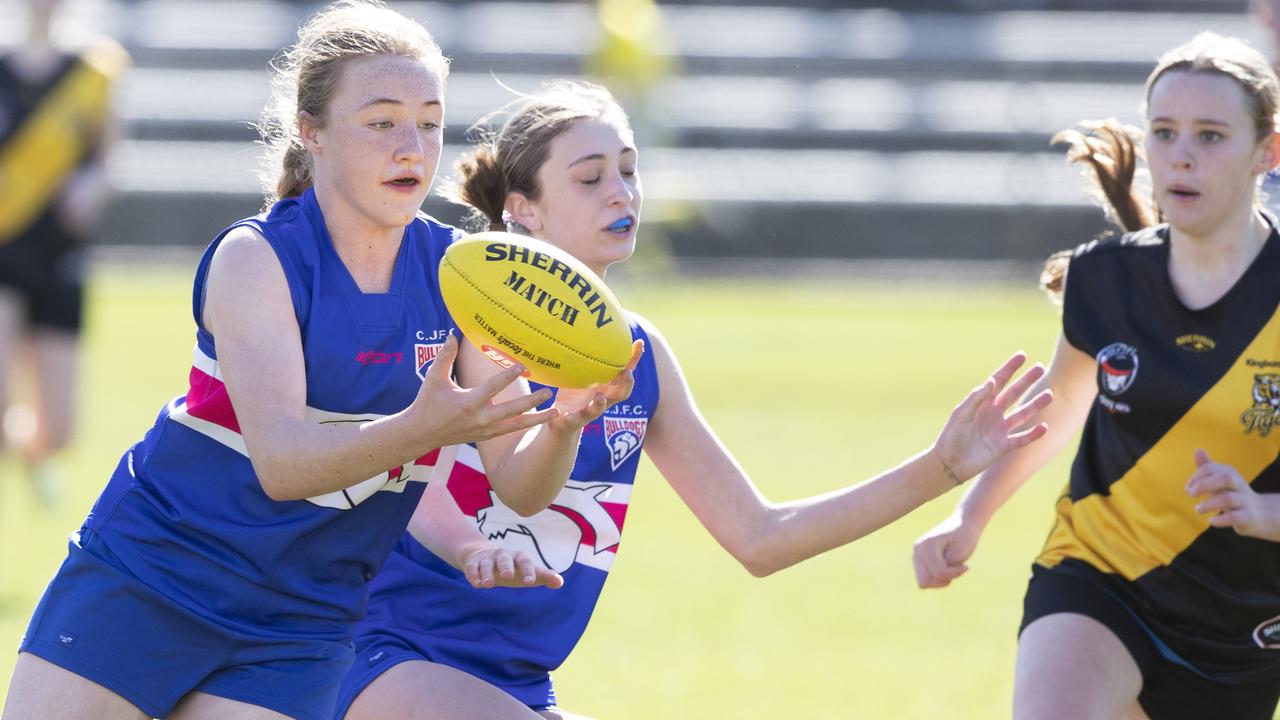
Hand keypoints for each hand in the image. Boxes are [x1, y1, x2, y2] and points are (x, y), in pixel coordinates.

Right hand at [410, 334, 560, 446]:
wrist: (421, 433)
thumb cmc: (427, 403)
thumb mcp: (434, 379)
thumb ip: (445, 357)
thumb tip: (451, 334)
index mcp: (468, 403)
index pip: (493, 387)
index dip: (508, 375)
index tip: (523, 366)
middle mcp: (480, 418)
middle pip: (512, 410)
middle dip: (532, 402)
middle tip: (549, 392)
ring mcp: (484, 430)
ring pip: (516, 425)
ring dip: (537, 419)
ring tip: (556, 413)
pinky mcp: (486, 436)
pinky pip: (510, 430)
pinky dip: (526, 425)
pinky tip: (540, 420)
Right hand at [463, 545, 563, 589]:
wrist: (485, 556)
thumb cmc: (513, 567)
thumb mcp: (528, 572)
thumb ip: (544, 576)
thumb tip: (560, 582)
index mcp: (519, 557)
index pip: (525, 562)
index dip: (528, 571)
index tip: (530, 581)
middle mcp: (503, 555)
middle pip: (505, 559)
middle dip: (506, 567)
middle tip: (508, 577)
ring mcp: (488, 558)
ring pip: (487, 564)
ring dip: (487, 573)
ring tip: (488, 585)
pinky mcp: (474, 563)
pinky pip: (473, 568)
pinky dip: (474, 575)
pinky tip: (476, 584)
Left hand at [548, 340, 644, 433]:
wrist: (561, 422)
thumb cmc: (574, 393)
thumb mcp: (581, 372)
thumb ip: (585, 357)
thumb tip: (586, 328)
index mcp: (606, 388)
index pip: (625, 373)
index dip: (633, 359)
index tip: (639, 343)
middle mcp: (602, 400)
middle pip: (620, 394)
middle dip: (626, 384)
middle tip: (628, 373)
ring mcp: (587, 412)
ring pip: (597, 410)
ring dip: (599, 403)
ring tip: (599, 396)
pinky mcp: (572, 422)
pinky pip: (572, 421)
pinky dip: (571, 418)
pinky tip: (567, 414)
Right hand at [912, 512, 981, 588]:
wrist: (964, 524)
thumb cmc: (965, 538)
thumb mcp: (959, 554)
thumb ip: (944, 570)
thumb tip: (925, 584)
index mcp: (926, 545)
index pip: (938, 572)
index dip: (954, 573)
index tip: (966, 566)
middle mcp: (917, 549)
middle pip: (925, 581)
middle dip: (944, 579)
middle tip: (957, 568)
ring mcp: (916, 555)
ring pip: (923, 583)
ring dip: (941, 580)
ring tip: (951, 567)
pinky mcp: (919, 560)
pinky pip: (925, 580)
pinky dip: (938, 579)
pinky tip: (946, 568)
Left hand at [932, 352, 1052, 482]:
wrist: (949, 463)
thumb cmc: (951, 436)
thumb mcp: (962, 413)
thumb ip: (977, 397)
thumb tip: (992, 381)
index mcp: (981, 403)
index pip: (998, 381)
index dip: (1009, 368)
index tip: (1022, 355)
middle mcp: (992, 414)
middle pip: (1013, 393)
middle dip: (1027, 381)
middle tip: (1040, 368)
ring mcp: (999, 430)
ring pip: (1021, 414)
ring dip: (1035, 405)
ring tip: (1049, 394)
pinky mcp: (1003, 446)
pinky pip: (1022, 439)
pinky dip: (1033, 434)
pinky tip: (1044, 427)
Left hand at [1187, 449, 1279, 541]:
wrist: (1258, 513)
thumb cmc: (1232, 493)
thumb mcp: (1220, 480)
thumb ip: (1208, 467)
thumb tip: (1197, 450)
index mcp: (1230, 473)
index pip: (1210, 469)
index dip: (1196, 477)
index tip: (1188, 488)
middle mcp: (1239, 485)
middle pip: (1225, 479)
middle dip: (1204, 485)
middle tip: (1191, 494)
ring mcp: (1244, 501)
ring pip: (1227, 499)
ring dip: (1208, 505)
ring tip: (1198, 509)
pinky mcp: (1247, 517)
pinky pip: (1234, 517)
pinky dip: (1220, 519)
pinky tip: (1211, 521)